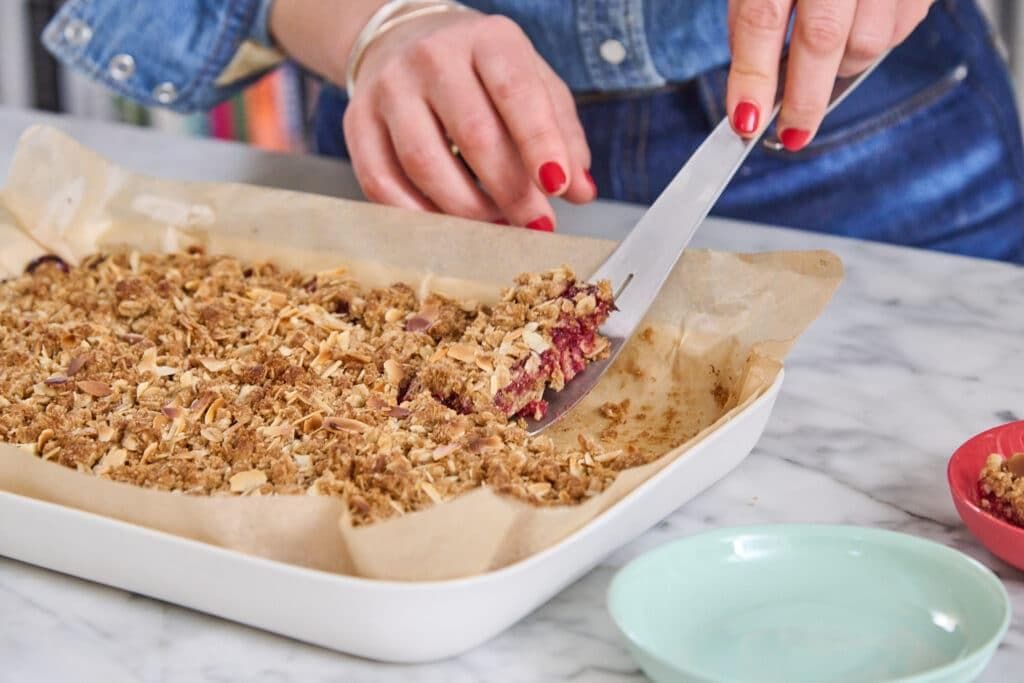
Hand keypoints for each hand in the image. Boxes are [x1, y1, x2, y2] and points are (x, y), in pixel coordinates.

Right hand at [342, 10, 594, 229]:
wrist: (403, 41)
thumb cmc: (482, 72)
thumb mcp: (533, 83)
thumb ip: (562, 134)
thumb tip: (582, 191)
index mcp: (487, 39)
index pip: (517, 92)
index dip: (539, 144)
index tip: (558, 187)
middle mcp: (432, 56)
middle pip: (473, 136)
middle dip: (510, 192)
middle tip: (536, 224)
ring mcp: (388, 88)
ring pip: (425, 165)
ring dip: (468, 210)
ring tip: (496, 223)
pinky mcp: (356, 122)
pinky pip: (382, 183)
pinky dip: (420, 215)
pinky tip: (448, 225)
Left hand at [726, 0, 933, 149]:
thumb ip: (751, 12)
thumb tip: (751, 78)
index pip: (763, 19)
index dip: (753, 77)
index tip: (745, 120)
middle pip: (824, 38)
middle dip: (804, 99)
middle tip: (790, 132)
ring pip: (870, 41)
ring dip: (840, 70)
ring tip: (820, 71)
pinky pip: (903, 26)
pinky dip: (876, 44)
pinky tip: (856, 35)